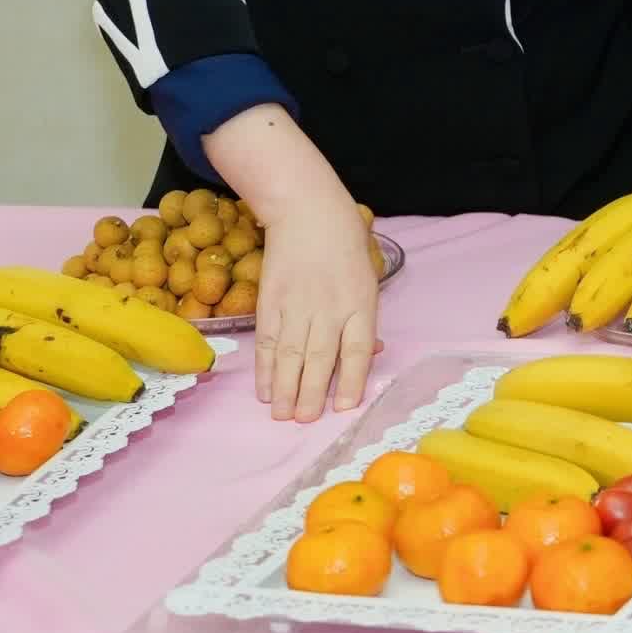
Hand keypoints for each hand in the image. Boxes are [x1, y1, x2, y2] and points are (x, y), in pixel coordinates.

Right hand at [248, 190, 381, 424]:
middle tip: (305, 421)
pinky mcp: (270, 301)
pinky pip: (266, 341)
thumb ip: (364, 319)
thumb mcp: (368, 279)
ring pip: (289, 354)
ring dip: (284, 388)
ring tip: (282, 415)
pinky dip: (263, 368)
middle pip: (320, 357)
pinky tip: (263, 390)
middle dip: (311, 393)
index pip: (357, 348)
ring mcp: (296, 305)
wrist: (308, 212)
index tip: (344, 407)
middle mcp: (328, 307)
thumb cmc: (346, 246)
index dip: (351, 380)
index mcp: (360, 301)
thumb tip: (368, 357)